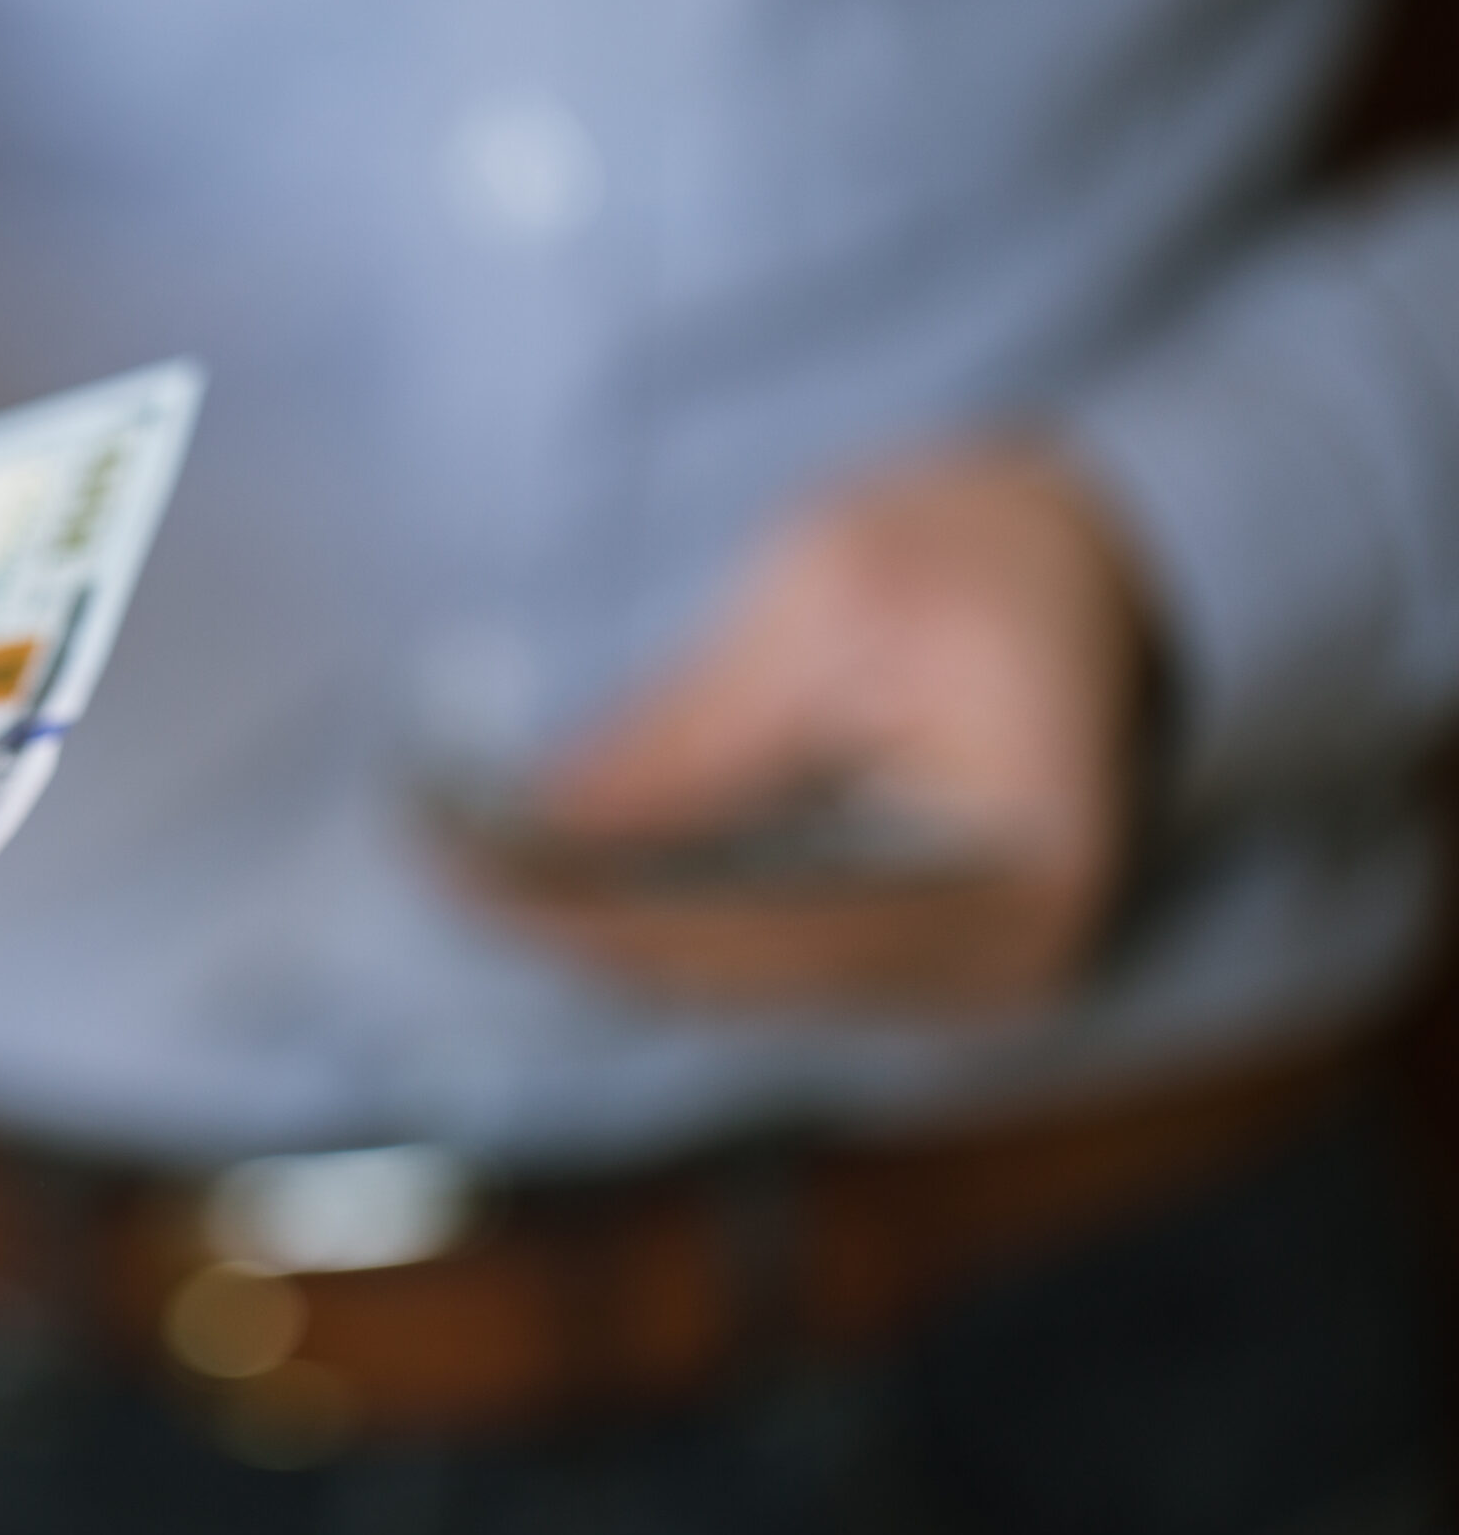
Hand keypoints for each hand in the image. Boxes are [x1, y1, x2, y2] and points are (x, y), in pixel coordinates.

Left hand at [486, 441, 1156, 1013]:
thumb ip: (691, 735)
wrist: (1105, 561)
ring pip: (724, 983)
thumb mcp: (830, 600)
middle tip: (429, 855)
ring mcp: (949, 979)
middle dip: (568, 922)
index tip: (450, 860)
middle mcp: (987, 975)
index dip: (584, 908)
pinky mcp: (905, 954)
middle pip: (724, 983)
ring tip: (464, 857)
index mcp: (1006, 890)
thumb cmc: (984, 551)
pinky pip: (747, 956)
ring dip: (591, 924)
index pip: (747, 936)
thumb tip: (537, 830)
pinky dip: (646, 913)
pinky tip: (550, 868)